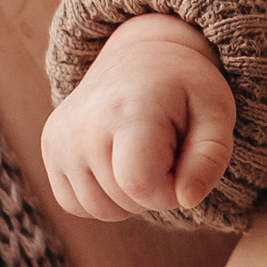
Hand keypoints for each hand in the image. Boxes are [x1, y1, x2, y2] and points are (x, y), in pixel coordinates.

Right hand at [43, 15, 236, 220]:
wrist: (139, 57)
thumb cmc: (184, 89)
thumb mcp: (216, 114)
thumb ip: (210, 159)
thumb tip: (186, 200)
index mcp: (129, 111)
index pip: (142, 186)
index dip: (172, 191)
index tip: (185, 165)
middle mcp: (84, 124)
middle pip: (124, 201)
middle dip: (155, 191)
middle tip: (165, 150)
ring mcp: (60, 137)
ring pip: (99, 210)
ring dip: (129, 198)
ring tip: (142, 156)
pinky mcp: (50, 147)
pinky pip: (76, 203)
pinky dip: (103, 197)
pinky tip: (118, 164)